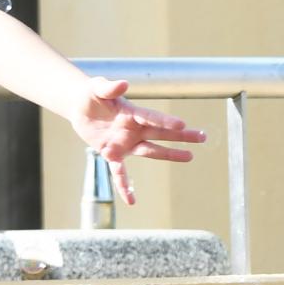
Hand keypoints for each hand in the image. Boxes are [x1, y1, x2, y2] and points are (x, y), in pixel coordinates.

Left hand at [69, 78, 205, 203]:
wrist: (80, 106)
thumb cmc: (92, 93)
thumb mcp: (98, 88)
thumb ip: (110, 87)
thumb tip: (123, 84)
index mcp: (132, 112)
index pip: (151, 118)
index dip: (165, 121)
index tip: (182, 124)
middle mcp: (133, 129)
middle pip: (160, 134)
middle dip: (181, 136)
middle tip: (202, 137)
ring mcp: (125, 143)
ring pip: (151, 151)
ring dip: (170, 155)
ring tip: (190, 157)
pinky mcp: (112, 154)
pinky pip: (120, 173)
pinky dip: (125, 186)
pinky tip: (131, 200)